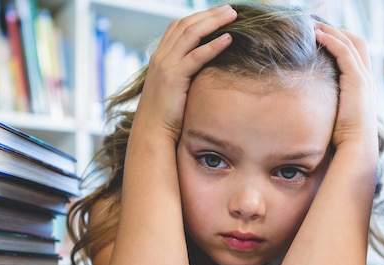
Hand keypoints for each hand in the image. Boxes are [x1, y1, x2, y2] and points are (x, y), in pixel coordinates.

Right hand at [133, 5, 236, 143]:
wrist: (151, 133)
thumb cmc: (166, 116)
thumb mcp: (175, 89)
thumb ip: (185, 75)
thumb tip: (205, 71)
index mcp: (160, 57)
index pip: (179, 26)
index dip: (199, 17)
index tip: (219, 13)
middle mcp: (161, 57)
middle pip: (186, 24)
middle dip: (209, 14)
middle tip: (231, 9)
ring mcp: (165, 65)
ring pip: (191, 34)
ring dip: (214, 22)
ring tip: (233, 16)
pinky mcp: (173, 78)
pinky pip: (196, 56)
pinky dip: (213, 46)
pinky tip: (229, 39)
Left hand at [314, 23, 377, 155]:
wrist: (357, 148)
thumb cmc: (345, 140)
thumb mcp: (337, 118)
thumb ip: (330, 107)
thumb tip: (312, 109)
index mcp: (364, 86)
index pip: (356, 53)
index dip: (340, 41)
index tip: (321, 36)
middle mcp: (367, 78)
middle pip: (357, 42)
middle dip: (337, 30)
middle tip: (315, 25)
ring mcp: (364, 78)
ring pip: (350, 43)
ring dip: (330, 31)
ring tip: (311, 25)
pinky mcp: (357, 81)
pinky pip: (344, 52)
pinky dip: (331, 40)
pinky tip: (316, 35)